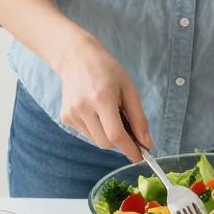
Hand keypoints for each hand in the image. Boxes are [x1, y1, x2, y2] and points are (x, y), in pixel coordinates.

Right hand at [59, 35, 151, 156]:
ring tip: (110, 114)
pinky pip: (87, 134)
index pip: (116, 135)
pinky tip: (96, 112)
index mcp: (101, 98)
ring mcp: (72, 114)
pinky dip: (97, 130)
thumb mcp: (129, 89)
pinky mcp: (66, 117)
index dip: (130, 149)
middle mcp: (83, 108)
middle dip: (121, 143)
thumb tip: (147, 143)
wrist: (76, 57)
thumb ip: (139, 118)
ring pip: (96, 141)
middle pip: (106, 143)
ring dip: (108, 135)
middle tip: (130, 132)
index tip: (140, 156)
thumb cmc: (107, 70)